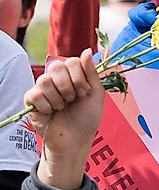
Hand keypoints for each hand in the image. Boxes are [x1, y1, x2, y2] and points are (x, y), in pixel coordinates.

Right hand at [28, 51, 103, 189]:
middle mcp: (56, 79)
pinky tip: (51, 112)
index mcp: (72, 75)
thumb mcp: (96, 94)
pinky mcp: (31, 100)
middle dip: (69, 87)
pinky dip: (46, 106)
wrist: (76, 139)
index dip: (79, 77)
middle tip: (72, 100)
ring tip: (62, 107)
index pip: (71, 61)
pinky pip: (34, 94)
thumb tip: (87, 50)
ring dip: (58, 99)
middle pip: (56, 67)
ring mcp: (42, 89)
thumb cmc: (87, 118)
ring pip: (44, 81)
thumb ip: (91, 72)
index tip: (83, 92)